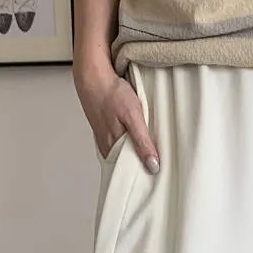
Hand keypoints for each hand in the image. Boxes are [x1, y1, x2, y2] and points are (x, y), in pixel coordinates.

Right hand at [74, 53, 158, 172]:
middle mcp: (107, 147)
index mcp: (113, 149)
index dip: (145, 174)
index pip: (131, 172)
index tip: (159, 176)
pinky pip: (119, 142)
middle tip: (159, 165)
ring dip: (136, 153)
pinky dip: (129, 142)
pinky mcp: (105, 130)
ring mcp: (105, 138)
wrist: (93, 77)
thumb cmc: (111, 94)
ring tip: (151, 151)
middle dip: (142, 165)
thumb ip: (142, 142)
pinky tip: (136, 136)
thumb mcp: (133, 117)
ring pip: (124, 153)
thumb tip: (152, 166)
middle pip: (128, 164)